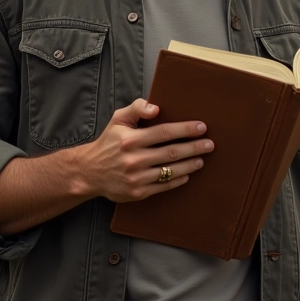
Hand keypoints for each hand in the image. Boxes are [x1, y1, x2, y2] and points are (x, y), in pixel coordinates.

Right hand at [80, 98, 213, 201]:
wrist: (90, 171)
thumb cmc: (108, 142)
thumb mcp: (118, 119)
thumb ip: (137, 108)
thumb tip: (156, 108)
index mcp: (131, 139)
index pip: (164, 132)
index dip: (185, 130)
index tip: (201, 127)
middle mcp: (134, 159)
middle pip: (172, 152)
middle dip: (194, 148)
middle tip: (210, 144)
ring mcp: (136, 178)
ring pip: (170, 171)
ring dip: (189, 165)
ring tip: (201, 159)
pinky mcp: (138, 192)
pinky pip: (164, 186)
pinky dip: (178, 180)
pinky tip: (188, 174)